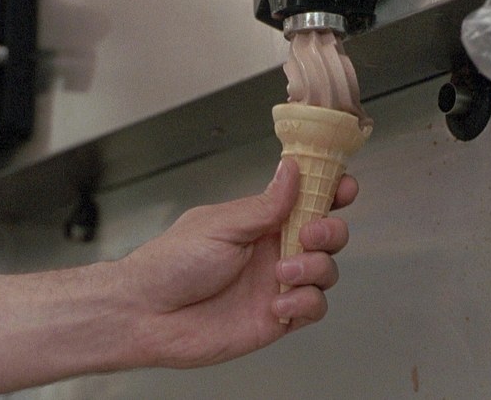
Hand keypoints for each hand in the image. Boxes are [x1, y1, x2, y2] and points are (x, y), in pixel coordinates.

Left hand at [118, 158, 357, 368]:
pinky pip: (313, 308)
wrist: (147, 315)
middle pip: (327, 235)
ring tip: (281, 274)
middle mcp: (273, 250)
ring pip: (326, 271)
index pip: (305, 200)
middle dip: (329, 231)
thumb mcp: (219, 225)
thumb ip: (264, 205)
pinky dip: (304, 304)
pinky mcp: (277, 318)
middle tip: (309, 234)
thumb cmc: (169, 264)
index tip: (343, 186)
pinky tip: (278, 304)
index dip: (330, 191)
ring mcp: (277, 284)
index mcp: (260, 222)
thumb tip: (292, 172)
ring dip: (314, 268)